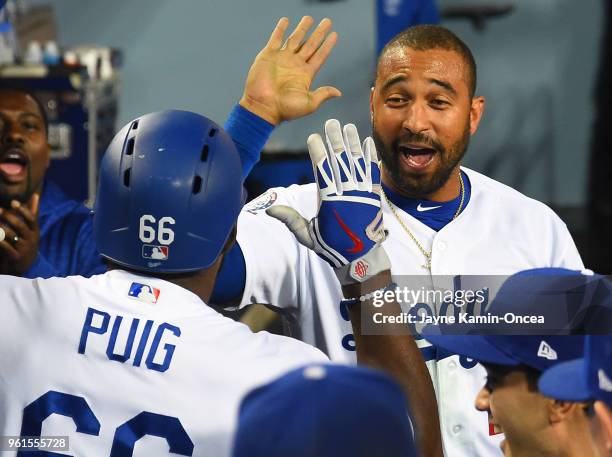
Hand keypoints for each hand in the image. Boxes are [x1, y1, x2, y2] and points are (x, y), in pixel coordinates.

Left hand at [0, 194, 40, 274]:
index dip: (23, 210)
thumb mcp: (32, 229)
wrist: (26, 266)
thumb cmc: (27, 242)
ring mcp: (24, 249)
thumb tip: (35, 194)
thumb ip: (32, 212)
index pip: (31, 219)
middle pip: (20, 226)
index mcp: (35, 231)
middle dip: (8, 217)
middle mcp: (31, 239)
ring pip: (11, 235)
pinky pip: (5, 247)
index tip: (13, 202)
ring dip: (0, 228)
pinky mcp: (16, 257)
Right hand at [240, 16, 340, 124]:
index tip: (334, 35)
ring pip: (295, 39)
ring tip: (309, 18)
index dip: (327, 46)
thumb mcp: (309, 104)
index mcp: (305, 74)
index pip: (320, 56)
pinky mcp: (268, 55)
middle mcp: (295, 65)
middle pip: (310, 44)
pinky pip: (276, 39)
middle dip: (319, 33)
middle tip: (327, 22)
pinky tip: (286, 20)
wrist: (262, 107)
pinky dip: (280, 29)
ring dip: (302, 28)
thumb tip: (338, 93)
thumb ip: (323, 94)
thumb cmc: (285, 109)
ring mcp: (282, 59)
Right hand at [267, 119, 388, 283]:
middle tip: (332, 123)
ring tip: (349, 127)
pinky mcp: (374, 197)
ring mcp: (363, 195)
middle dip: (336, 141)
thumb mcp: (308, 235)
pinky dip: (371, 158)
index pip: (322, 171)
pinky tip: (368, 143)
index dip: (318, 153)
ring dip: (353, 144)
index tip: (313, 137)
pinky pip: (373, 174)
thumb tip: (270, 209)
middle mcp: (347, 195)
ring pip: (357, 164)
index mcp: (329, 202)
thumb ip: (291, 220)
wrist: (361, 259)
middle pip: (341, 162)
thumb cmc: (331, 246)